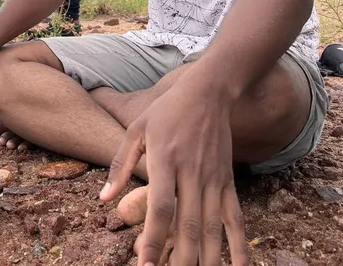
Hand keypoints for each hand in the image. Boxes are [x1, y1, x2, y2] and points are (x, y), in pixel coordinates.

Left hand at [101, 81, 247, 265]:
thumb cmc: (167, 110)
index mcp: (166, 160)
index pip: (161, 207)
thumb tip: (103, 200)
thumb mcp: (137, 129)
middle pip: (188, 226)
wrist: (208, 92)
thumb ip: (120, 164)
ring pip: (212, 229)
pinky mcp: (228, 182)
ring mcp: (213, 179)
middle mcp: (192, 173)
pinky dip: (239, 247)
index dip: (153, 239)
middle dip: (179, 261)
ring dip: (207, 260)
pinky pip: (235, 220)